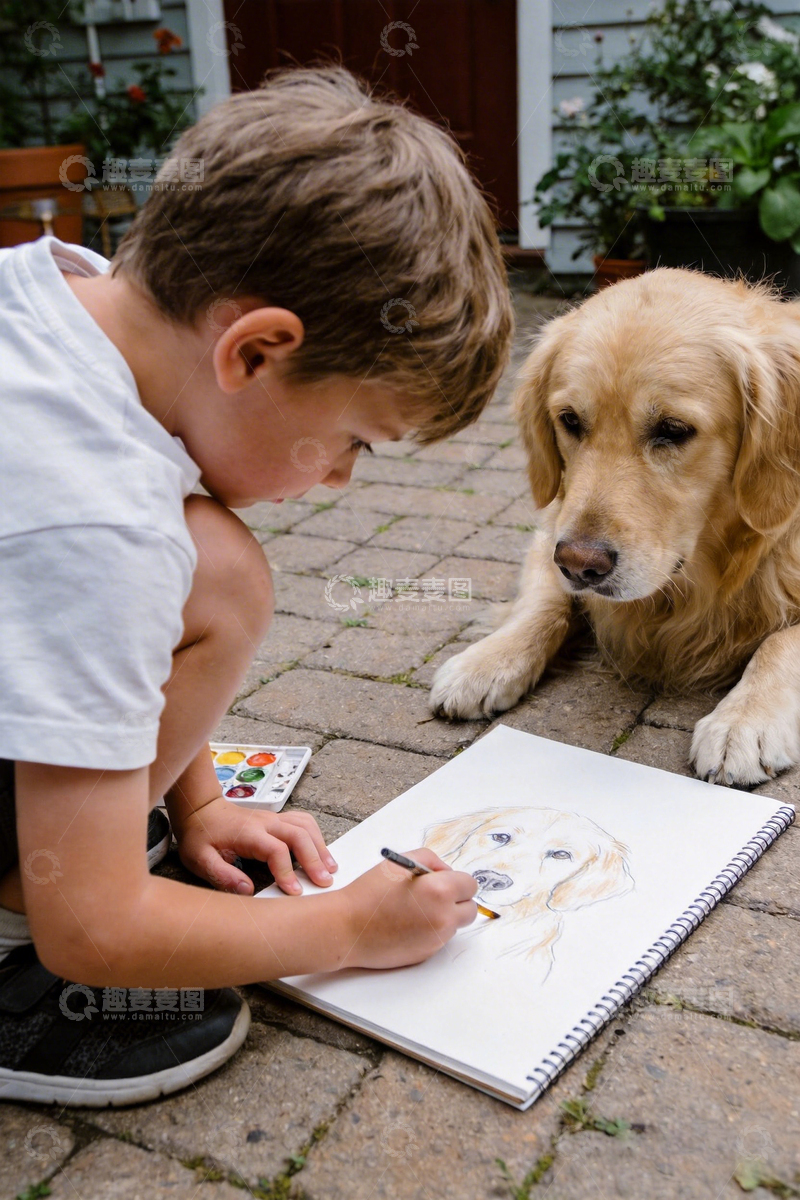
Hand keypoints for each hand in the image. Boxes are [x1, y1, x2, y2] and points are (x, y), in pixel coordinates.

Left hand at [173, 796, 337, 895]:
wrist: (201, 810)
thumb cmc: (201, 836)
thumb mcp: (200, 859)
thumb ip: (222, 875)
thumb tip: (247, 890)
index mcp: (249, 833)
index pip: (276, 850)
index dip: (287, 872)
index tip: (294, 891)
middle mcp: (266, 822)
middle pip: (299, 836)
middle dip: (314, 859)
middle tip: (324, 882)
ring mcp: (274, 818)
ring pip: (306, 826)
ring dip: (320, 846)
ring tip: (330, 868)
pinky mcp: (277, 819)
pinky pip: (304, 822)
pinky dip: (316, 836)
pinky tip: (320, 851)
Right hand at [338, 847, 477, 969]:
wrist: (347, 927)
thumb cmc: (369, 893)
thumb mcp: (400, 862)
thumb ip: (431, 860)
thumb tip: (447, 872)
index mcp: (440, 891)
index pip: (470, 885)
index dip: (456, 880)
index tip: (444, 880)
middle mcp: (444, 918)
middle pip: (470, 910)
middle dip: (457, 901)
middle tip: (435, 895)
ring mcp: (436, 939)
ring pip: (454, 925)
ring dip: (444, 916)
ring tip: (414, 909)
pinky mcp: (426, 954)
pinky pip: (438, 939)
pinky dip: (430, 931)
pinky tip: (407, 924)